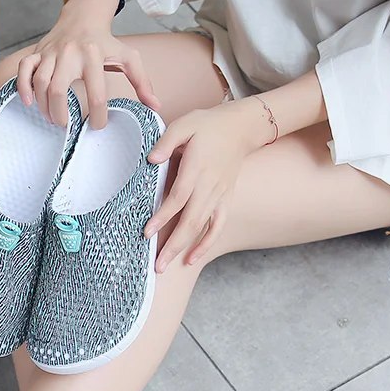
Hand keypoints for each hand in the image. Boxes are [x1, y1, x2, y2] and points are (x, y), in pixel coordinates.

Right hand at [16, 0, 159, 129]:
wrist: (83, 16)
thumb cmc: (106, 41)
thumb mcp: (128, 57)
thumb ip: (142, 82)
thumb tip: (155, 107)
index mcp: (93, 55)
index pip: (95, 92)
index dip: (96, 115)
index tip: (97, 125)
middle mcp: (70, 53)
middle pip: (58, 90)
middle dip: (60, 114)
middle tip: (66, 126)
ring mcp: (51, 52)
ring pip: (40, 83)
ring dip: (44, 106)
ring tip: (52, 118)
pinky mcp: (38, 52)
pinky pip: (23, 69)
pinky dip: (23, 86)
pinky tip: (29, 102)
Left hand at [145, 100, 273, 271]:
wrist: (242, 128)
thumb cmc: (208, 125)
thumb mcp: (185, 124)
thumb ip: (166, 141)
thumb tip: (151, 159)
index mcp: (197, 167)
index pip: (178, 198)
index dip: (163, 216)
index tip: (147, 232)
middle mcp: (209, 185)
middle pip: (190, 221)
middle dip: (172, 245)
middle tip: (156, 265)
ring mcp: (220, 194)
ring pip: (201, 227)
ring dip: (184, 248)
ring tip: (167, 266)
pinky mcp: (226, 199)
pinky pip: (218, 225)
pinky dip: (207, 243)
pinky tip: (192, 257)